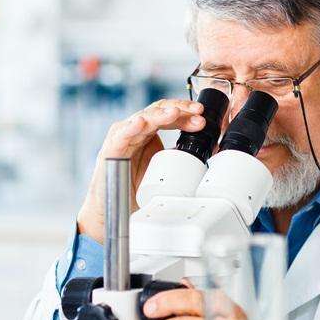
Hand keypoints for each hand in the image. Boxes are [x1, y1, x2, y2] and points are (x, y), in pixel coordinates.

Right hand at [76, 99, 204, 243]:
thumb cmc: (132, 188)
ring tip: (175, 113)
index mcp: (147, 134)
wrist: (110, 209)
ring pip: (141, 119)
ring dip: (159, 115)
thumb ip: (179, 157)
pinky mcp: (109, 152)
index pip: (167, 114)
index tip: (201, 117)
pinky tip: (140, 123)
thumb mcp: (163, 170)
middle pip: (157, 111)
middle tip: (197, 114)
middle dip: (179, 111)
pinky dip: (130, 128)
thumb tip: (209, 150)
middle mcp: (134, 132)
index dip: (185, 113)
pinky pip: (120, 137)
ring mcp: (121, 139)